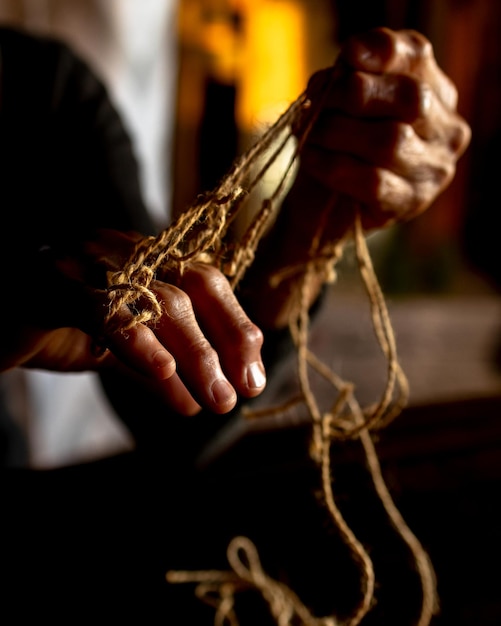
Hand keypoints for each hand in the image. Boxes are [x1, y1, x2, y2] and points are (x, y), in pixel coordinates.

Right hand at [3, 230, 265, 415]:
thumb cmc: (54, 327)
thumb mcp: (119, 348)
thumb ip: (159, 364)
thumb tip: (203, 397)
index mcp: (142, 259)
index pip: (206, 283)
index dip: (236, 327)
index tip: (252, 375)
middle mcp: (121, 251)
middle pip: (191, 290)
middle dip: (223, 344)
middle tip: (235, 397)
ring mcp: (86, 259)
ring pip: (157, 302)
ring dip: (193, 357)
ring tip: (212, 402)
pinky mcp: (50, 280)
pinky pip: (103, 309)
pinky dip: (137, 342)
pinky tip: (164, 373)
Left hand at [241, 27, 470, 328]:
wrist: (319, 213)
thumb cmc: (324, 151)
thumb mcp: (331, 109)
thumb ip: (341, 84)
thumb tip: (340, 69)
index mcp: (429, 91)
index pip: (416, 56)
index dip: (381, 52)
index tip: (344, 55)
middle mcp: (443, 128)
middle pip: (407, 97)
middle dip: (354, 98)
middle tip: (319, 106)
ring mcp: (434, 169)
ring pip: (394, 140)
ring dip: (343, 135)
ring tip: (313, 140)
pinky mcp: (411, 204)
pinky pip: (381, 183)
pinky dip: (342, 168)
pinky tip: (317, 164)